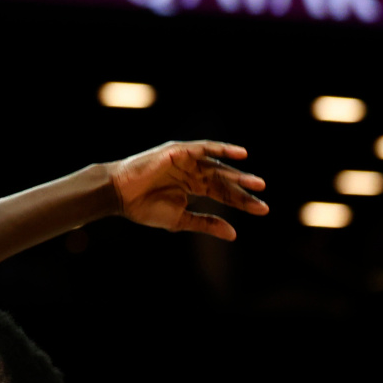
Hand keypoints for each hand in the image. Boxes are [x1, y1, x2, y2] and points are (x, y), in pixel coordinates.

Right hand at [105, 141, 268, 239]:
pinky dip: (221, 149)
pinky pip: (204, 148)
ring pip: (217, 165)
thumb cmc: (144, 207)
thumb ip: (206, 223)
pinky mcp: (177, 151)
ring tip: (255, 182)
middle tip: (263, 194)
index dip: (242, 201)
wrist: (119, 195)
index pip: (222, 193)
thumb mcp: (180, 219)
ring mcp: (185, 160)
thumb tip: (233, 234)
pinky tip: (239, 154)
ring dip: (237, 172)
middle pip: (223, 180)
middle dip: (243, 188)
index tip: (263, 210)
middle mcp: (192, 172)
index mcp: (192, 187)